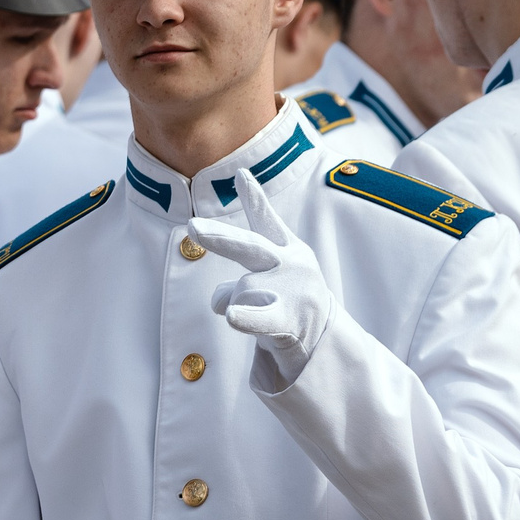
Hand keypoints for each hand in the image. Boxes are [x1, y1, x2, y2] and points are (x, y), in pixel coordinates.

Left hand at [190, 164, 334, 385]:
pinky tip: (233, 316)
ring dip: (238, 308)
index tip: (240, 174)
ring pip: (240, 291)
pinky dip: (244, 317)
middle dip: (221, 238)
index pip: (267, 221)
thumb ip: (242, 280)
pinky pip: (256, 318)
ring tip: (255, 318)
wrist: (325, 345)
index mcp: (288, 250)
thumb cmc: (289, 309)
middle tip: (193, 228)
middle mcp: (291, 264)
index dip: (255, 198)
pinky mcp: (289, 320)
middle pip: (250, 248)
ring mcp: (292, 291)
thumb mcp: (270, 284)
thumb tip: (219, 300)